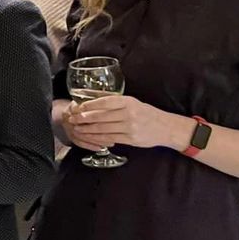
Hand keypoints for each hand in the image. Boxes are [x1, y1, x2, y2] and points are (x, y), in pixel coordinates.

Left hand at [64, 94, 189, 151]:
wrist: (167, 128)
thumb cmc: (147, 114)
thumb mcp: (133, 103)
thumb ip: (116, 103)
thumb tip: (93, 100)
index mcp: (128, 102)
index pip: (105, 102)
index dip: (89, 105)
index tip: (78, 107)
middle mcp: (129, 114)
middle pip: (101, 116)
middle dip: (83, 118)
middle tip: (72, 119)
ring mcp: (130, 127)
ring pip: (103, 128)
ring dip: (87, 129)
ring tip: (77, 128)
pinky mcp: (130, 139)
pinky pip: (110, 138)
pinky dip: (97, 138)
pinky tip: (89, 137)